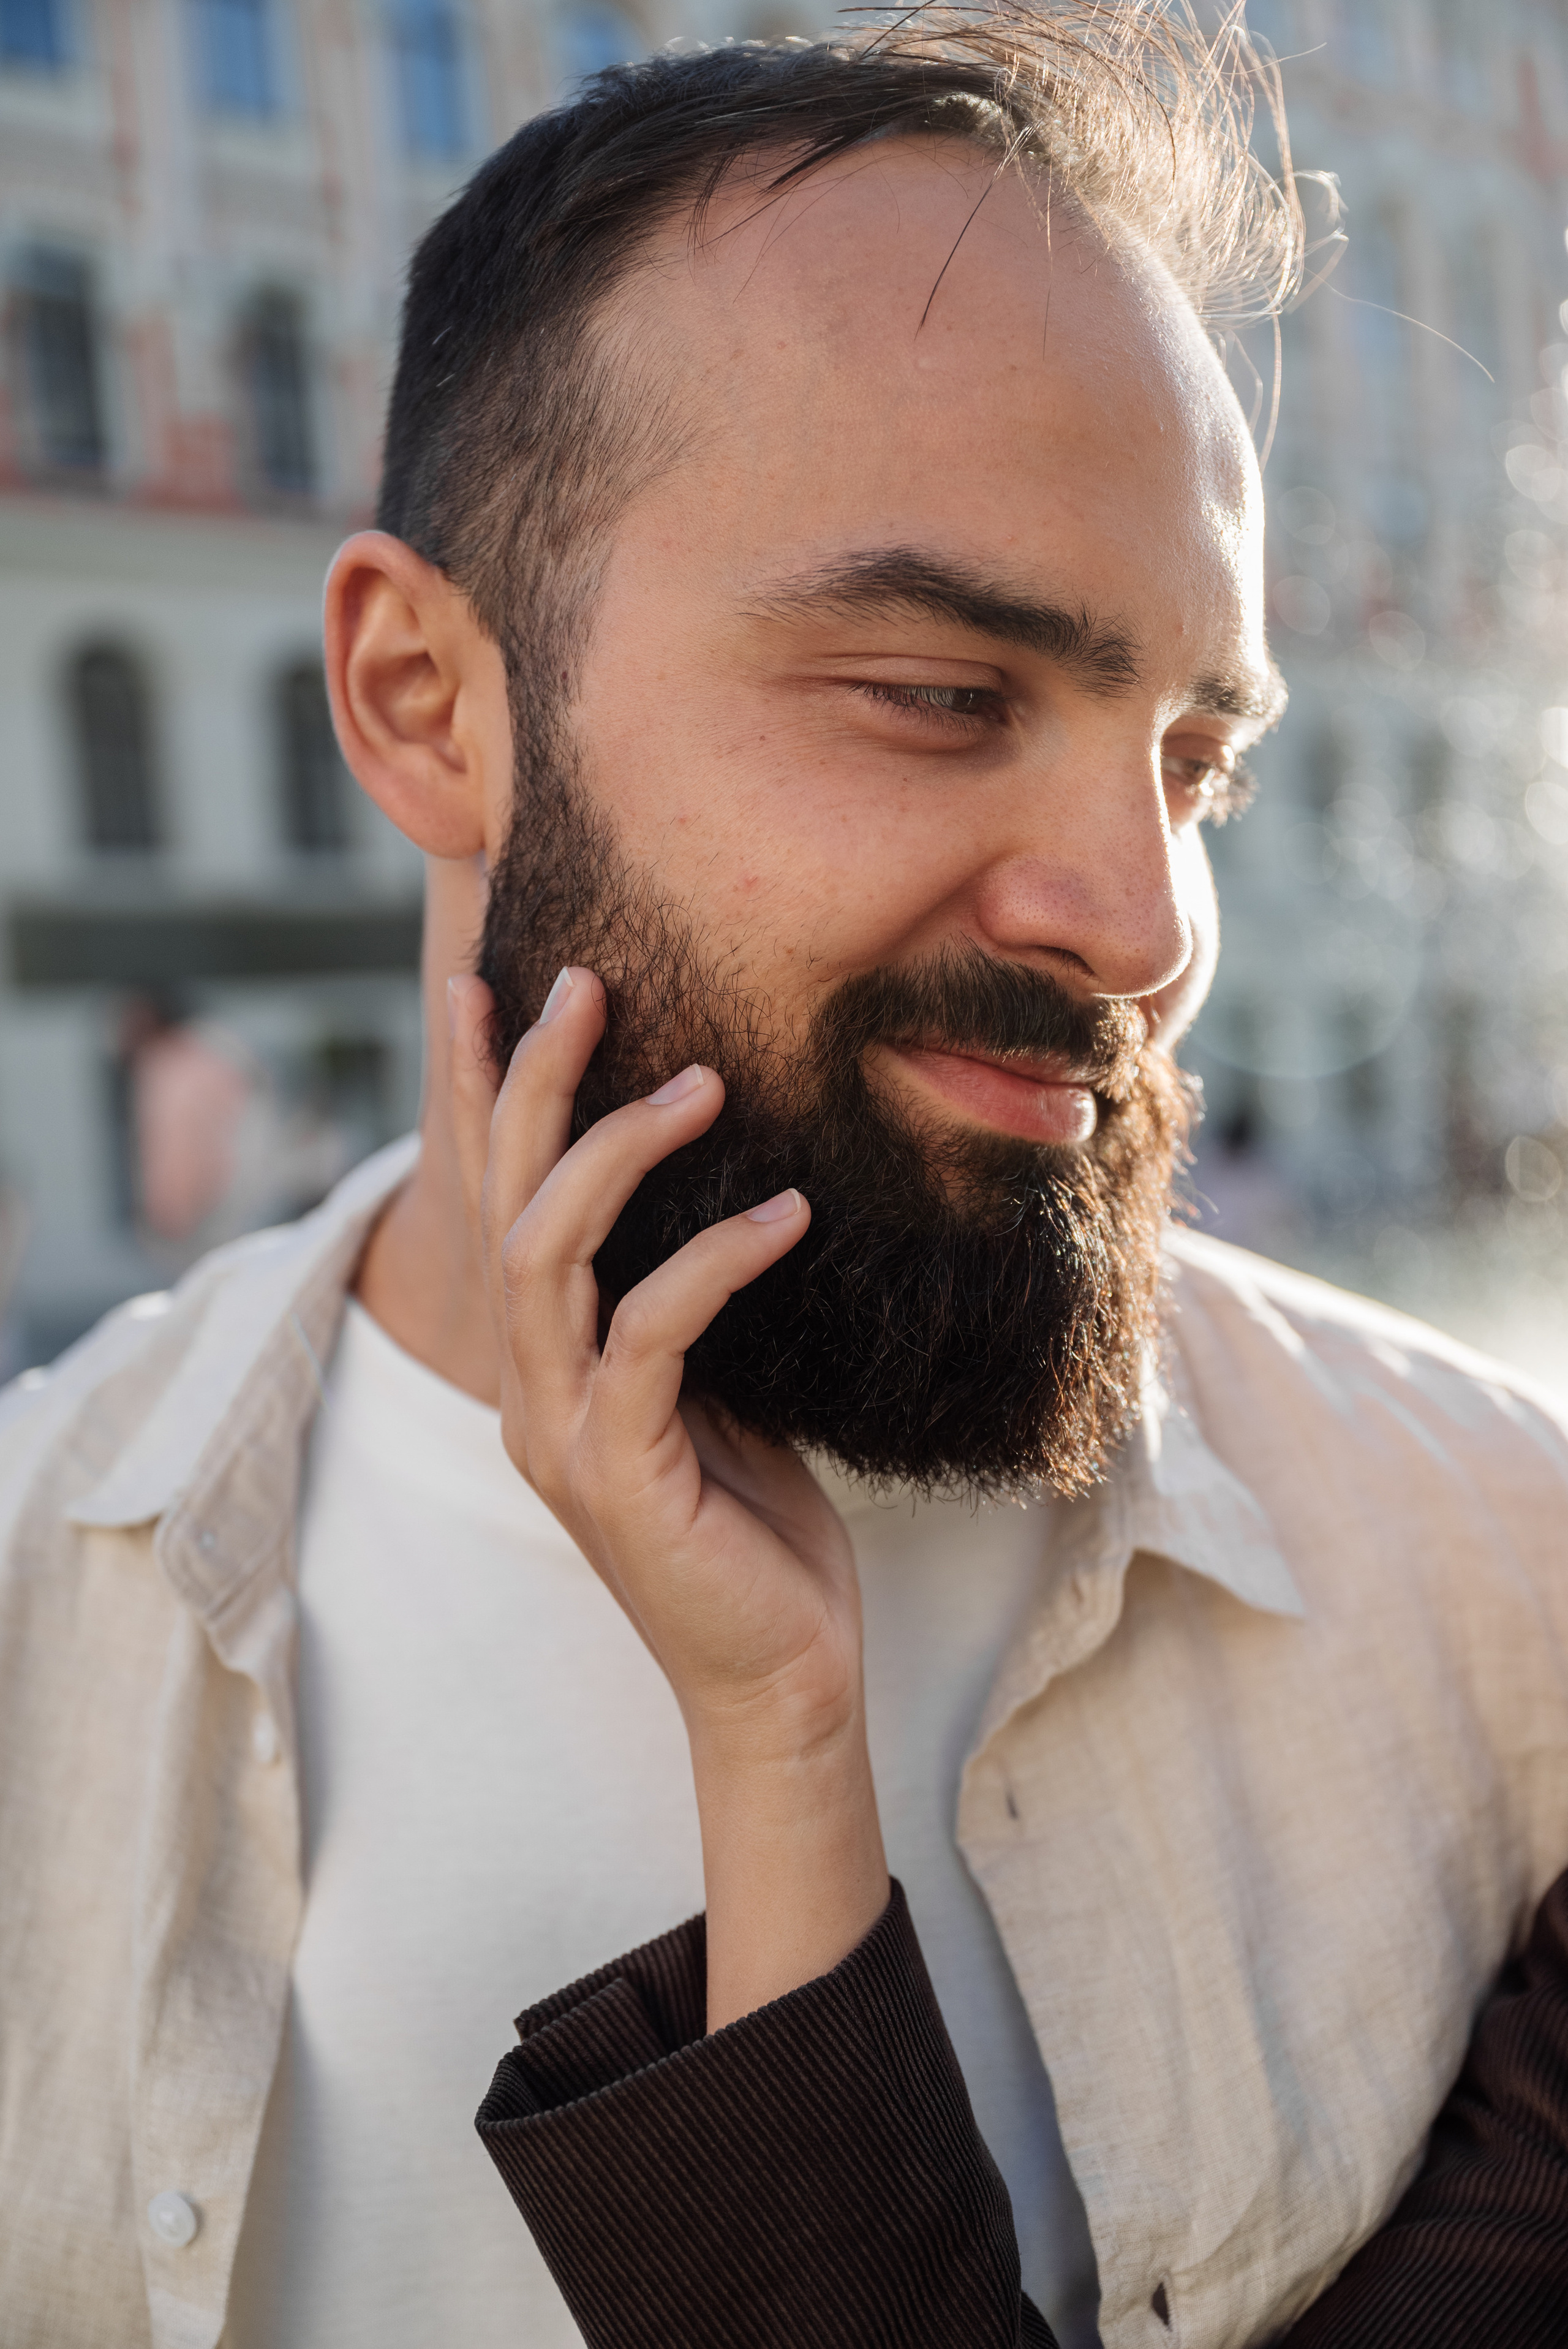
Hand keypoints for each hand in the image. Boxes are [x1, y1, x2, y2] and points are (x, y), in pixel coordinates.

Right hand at [449, 965, 888, 2026]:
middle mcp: (531, 1391)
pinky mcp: (622, 1472)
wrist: (781, 1680)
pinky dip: (715, 1260)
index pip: (500, 1205)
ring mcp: (564, 1433)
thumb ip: (690, 1310)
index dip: (487, 1096)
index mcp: (546, 1368)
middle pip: (506, 1204)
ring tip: (702, 1082)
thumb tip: (736, 1193)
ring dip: (617, 1154)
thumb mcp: (719, 1394)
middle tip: (584, 983)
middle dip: (532, 1085)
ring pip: (549, 1256)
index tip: (496, 988)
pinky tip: (785, 1213)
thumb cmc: (757, 1533)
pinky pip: (653, 1333)